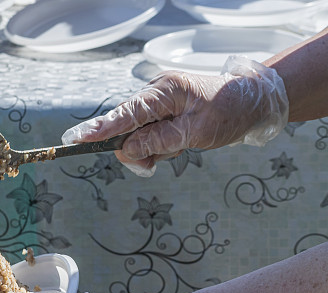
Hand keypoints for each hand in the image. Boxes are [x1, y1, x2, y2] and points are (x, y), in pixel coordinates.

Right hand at [62, 56, 287, 176]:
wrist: (254, 102)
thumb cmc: (229, 112)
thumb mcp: (196, 132)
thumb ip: (159, 140)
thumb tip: (127, 150)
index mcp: (164, 91)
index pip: (124, 114)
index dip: (98, 129)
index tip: (74, 139)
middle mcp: (156, 93)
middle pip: (125, 128)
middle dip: (135, 151)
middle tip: (151, 167)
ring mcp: (158, 103)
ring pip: (136, 135)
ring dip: (152, 150)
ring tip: (178, 150)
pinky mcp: (161, 113)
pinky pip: (148, 135)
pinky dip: (159, 147)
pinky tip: (177, 146)